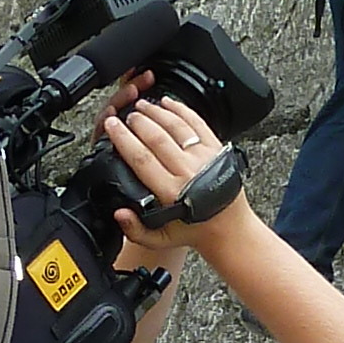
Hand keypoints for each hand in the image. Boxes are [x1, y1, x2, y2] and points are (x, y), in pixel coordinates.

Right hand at [102, 95, 239, 266]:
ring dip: (157, 112)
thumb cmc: (195, 232)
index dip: (123, 138)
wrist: (231, 231)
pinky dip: (182, 110)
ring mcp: (205, 159)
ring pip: (176, 126)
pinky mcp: (218, 150)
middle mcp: (189, 173)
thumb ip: (135, 229)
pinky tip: (168, 103)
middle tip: (124, 115)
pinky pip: (198, 123)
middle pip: (156, 138)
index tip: (112, 125)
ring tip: (141, 105)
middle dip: (137, 122)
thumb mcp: (161, 239)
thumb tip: (118, 212)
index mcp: (172, 193)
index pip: (141, 159)